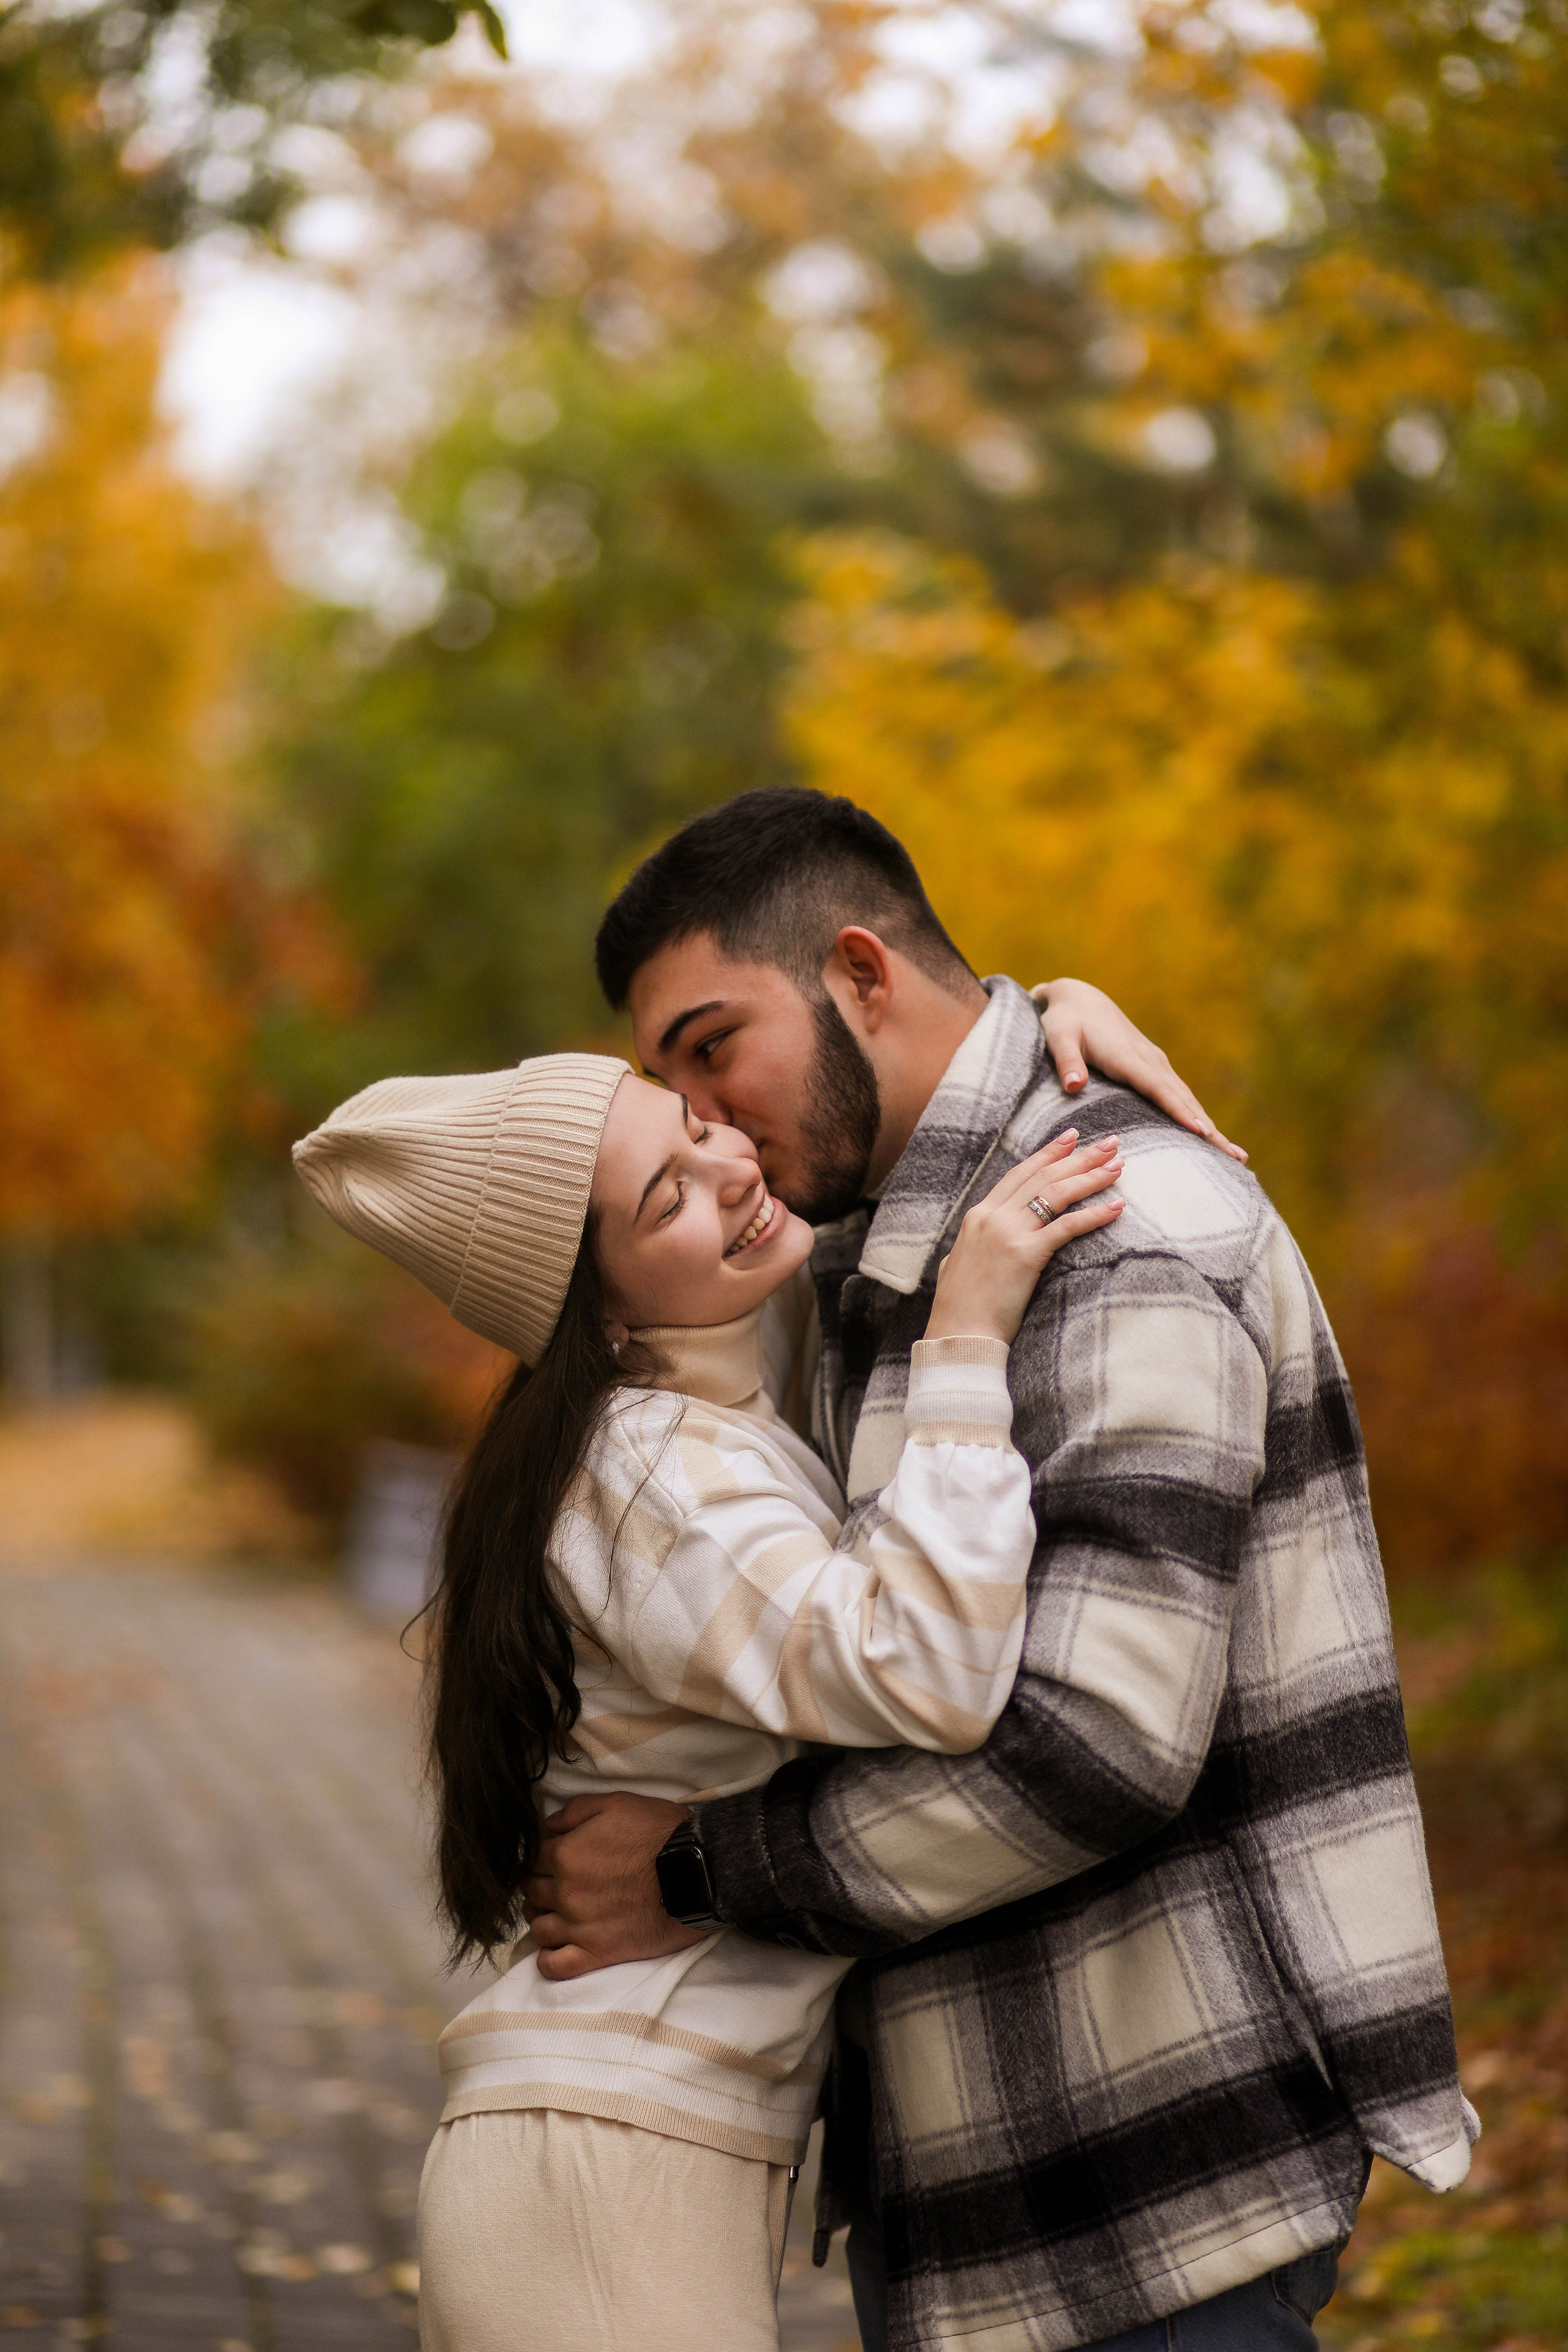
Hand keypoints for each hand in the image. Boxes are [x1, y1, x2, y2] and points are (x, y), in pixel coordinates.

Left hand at [521, 1791, 705, 1981]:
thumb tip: (549, 1826)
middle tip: (561, 1884)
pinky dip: (549, 1960)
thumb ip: (575, 1811)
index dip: (544, 1857)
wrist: (697, 1871)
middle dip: (542, 1886)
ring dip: (544, 1919)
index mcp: (564, 1855)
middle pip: (532, 1893)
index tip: (558, 1858)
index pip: (533, 1859)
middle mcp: (565, 1893)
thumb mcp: (617, 1803)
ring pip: (539, 1930)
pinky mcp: (598, 1954)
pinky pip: (555, 1967)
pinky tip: (559, 1947)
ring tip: (560, 1913)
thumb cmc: (659, 1833)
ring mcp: (579, 1927)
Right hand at [925, 1133, 1123, 1346]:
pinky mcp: (1026, 1255)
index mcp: (978, 1215)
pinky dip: (1094, 1215)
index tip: (1072, 1137)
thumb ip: (975, 1244)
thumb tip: (979, 1241)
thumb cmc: (960, 1307)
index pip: (1019, 1174)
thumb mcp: (960, 1263)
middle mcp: (993, 1217)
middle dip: (1079, 1157)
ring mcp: (1009, 1233)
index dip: (1048, 1154)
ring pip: (1056, 1193)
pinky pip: (1067, 1227)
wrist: (959, 1333)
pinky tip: (1116, 1207)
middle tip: (1109, 1143)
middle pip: (1043, 1177)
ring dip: (1090, 1177)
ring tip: (1118, 1166)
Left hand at [1031, 978, 1246, 1161]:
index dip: (1179, 1111)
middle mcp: (1149, 1060)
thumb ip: (1066, 1061)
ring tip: (1235, 1155)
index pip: (1158, 1088)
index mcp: (1127, 1056)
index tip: (1202, 1133)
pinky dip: (1197, 1116)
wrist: (1080, 997)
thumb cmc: (1065, 1019)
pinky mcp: (1155, 1067)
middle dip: (1210, 1128)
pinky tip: (1211, 1137)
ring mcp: (1156, 1063)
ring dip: (1211, 1126)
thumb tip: (1074, 1085)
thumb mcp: (1058, 1036)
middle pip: (1183, 1099)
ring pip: (1187, 1098)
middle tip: (1235, 1157)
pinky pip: (1180, 1095)